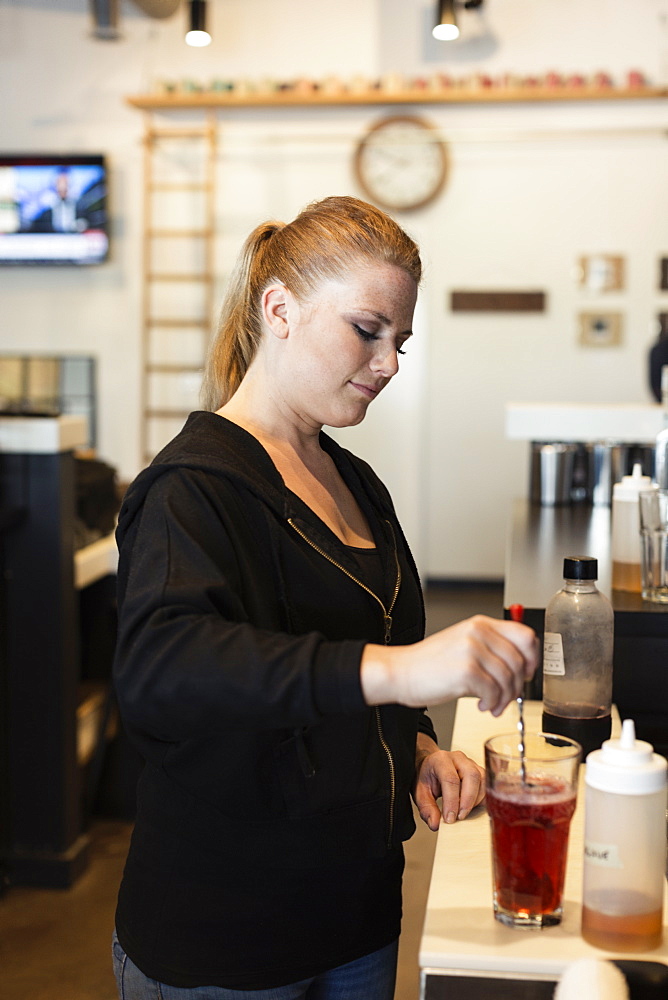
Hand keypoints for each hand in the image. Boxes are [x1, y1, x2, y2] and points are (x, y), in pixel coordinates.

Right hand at [361, 615, 538, 715]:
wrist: (399, 672)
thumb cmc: (428, 664)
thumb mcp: (462, 644)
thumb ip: (490, 648)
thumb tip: (519, 667)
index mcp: (480, 624)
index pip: (525, 635)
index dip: (532, 658)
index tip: (526, 673)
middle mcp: (478, 632)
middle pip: (520, 661)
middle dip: (517, 686)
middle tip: (506, 696)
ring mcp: (472, 650)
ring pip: (509, 679)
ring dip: (505, 699)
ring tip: (493, 704)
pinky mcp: (466, 671)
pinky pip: (494, 692)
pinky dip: (493, 704)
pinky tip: (482, 705)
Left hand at [413, 734, 484, 830]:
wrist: (432, 767)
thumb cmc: (427, 778)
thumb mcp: (420, 793)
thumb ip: (427, 809)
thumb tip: (435, 824)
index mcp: (440, 760)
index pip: (450, 779)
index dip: (452, 801)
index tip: (450, 819)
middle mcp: (458, 758)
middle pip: (471, 775)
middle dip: (468, 800)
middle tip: (460, 817)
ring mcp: (470, 763)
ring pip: (482, 779)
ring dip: (476, 800)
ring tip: (465, 812)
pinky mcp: (479, 771)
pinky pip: (487, 784)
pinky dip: (482, 798)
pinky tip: (473, 807)